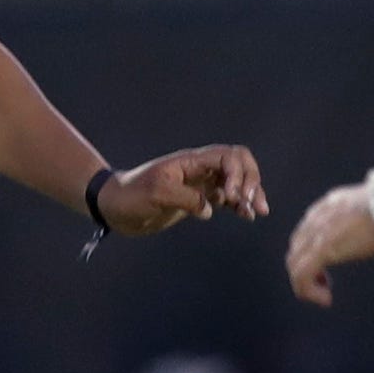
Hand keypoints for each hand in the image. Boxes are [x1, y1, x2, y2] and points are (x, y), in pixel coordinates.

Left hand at [95, 144, 267, 234]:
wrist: (115, 207)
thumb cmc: (131, 196)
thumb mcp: (157, 194)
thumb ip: (186, 198)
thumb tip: (209, 208)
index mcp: (191, 161)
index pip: (228, 157)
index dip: (238, 174)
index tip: (232, 196)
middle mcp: (200, 169)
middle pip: (239, 163)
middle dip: (250, 180)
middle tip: (250, 203)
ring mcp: (200, 183)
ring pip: (236, 181)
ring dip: (250, 192)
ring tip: (258, 212)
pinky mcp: (197, 199)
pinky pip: (226, 197)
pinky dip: (239, 204)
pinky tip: (247, 216)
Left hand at [286, 183, 373, 304]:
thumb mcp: (368, 210)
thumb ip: (361, 217)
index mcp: (326, 207)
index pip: (304, 233)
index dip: (310, 254)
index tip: (327, 267)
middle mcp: (315, 218)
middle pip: (296, 250)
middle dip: (306, 271)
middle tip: (325, 285)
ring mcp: (316, 234)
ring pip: (295, 265)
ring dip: (306, 285)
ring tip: (324, 296)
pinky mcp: (322, 249)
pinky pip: (303, 275)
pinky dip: (309, 291)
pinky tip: (326, 299)